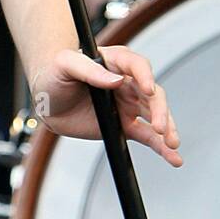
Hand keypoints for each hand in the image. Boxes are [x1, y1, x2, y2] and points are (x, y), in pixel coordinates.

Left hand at [32, 45, 182, 166]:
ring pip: (155, 114)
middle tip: (160, 127)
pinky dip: (161, 147)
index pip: (136, 65)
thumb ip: (88, 69)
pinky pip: (147, 135)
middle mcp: (126, 81)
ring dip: (167, 128)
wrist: (46, 101)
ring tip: (173, 144)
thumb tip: (116, 80)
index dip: (145, 75)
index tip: (148, 88)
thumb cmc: (53, 74)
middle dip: (160, 109)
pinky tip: (173, 157)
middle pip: (152, 92)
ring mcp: (128, 104)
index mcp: (113, 61)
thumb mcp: (64, 65)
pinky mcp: (125, 124)